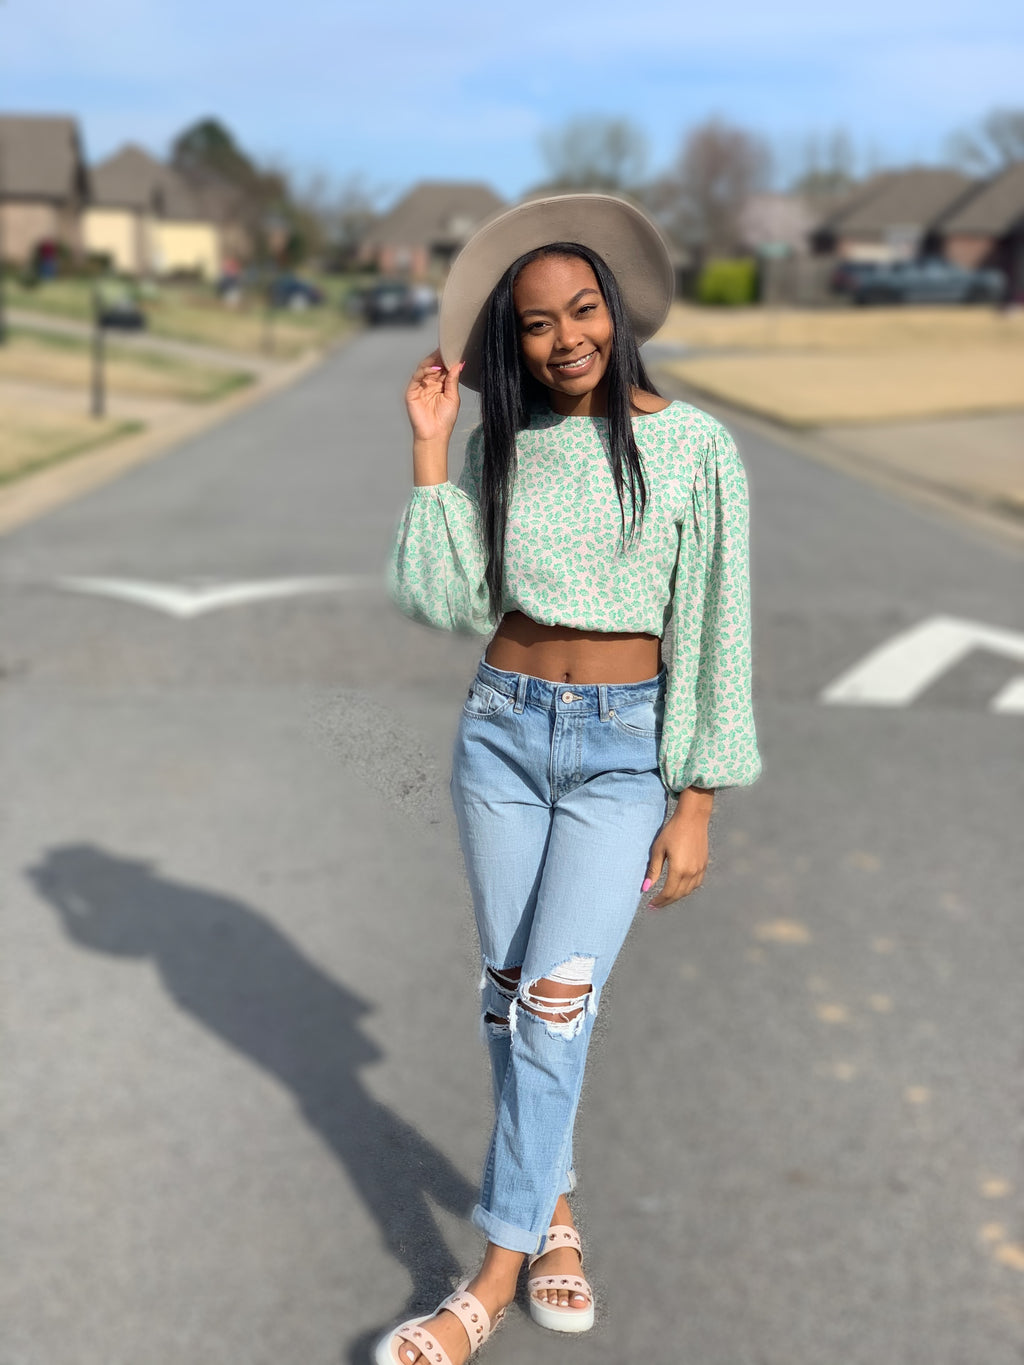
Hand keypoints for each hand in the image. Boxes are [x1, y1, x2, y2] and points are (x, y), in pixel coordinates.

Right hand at [405, 349, 462, 443]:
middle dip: (440, 357)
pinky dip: (425, 371)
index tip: (454, 350)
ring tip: (441, 358)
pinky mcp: (411, 392)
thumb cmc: (445, 419)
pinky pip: (417, 377)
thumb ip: (453, 380)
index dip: (447, 359)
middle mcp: (429, 384)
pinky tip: (435, 368)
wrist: (435, 435)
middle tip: (447, 349)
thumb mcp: (453, 397)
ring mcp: (419, 387)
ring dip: (433, 361)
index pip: (442, 368)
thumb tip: (459, 364)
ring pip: (424, 368)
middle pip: (433, 365)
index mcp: (440, 385)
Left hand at [642, 792, 712, 908]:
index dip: (659, 901)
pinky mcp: (704, 864)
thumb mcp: (658, 849)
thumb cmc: (672, 831)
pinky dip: (687, 889)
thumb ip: (653, 870)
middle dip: (666, 901)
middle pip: (678, 894)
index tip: (650, 904)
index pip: (668, 893)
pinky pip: (696, 883)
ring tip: (665, 897)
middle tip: (655, 905)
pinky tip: (679, 887)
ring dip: (676, 896)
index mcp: (679, 870)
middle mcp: (691, 872)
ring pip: (688, 891)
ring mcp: (700, 869)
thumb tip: (645, 887)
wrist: (693, 818)